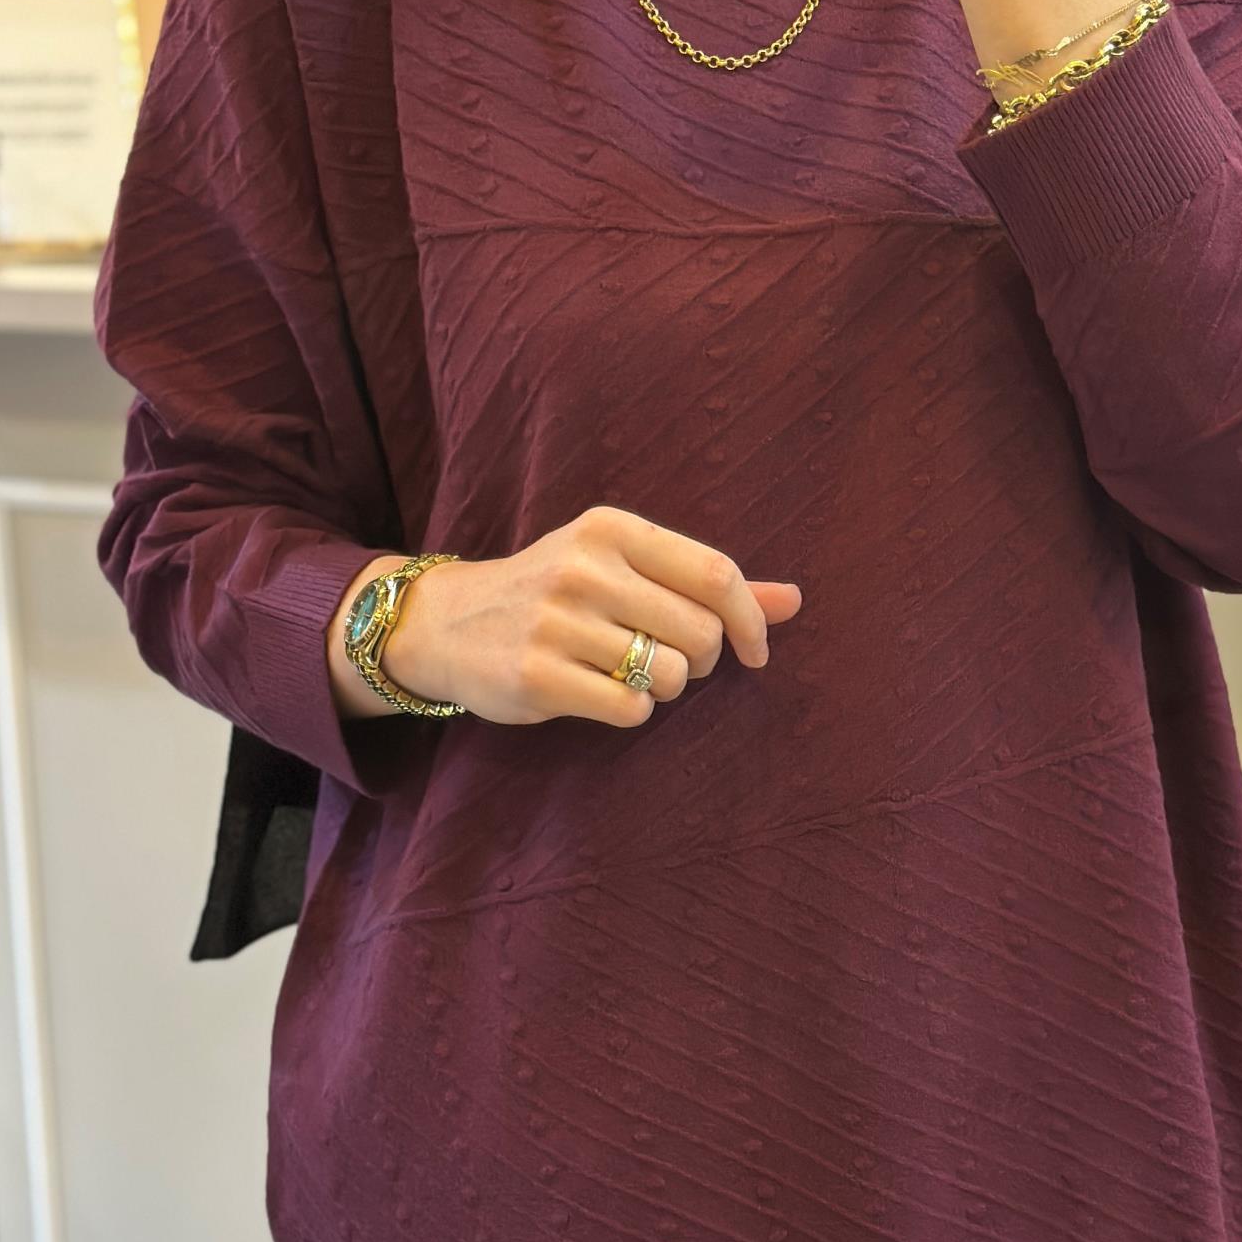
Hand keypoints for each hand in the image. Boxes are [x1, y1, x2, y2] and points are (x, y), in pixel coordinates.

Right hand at [368, 507, 803, 728]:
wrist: (447, 624)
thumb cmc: (555, 593)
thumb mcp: (623, 566)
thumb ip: (705, 584)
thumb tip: (794, 601)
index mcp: (612, 530)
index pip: (716, 574)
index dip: (749, 621)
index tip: (754, 651)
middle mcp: (584, 568)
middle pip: (701, 632)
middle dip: (702, 661)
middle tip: (670, 660)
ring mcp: (557, 622)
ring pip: (669, 675)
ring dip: (665, 688)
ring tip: (628, 673)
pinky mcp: (537, 677)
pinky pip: (630, 709)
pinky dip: (631, 712)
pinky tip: (602, 695)